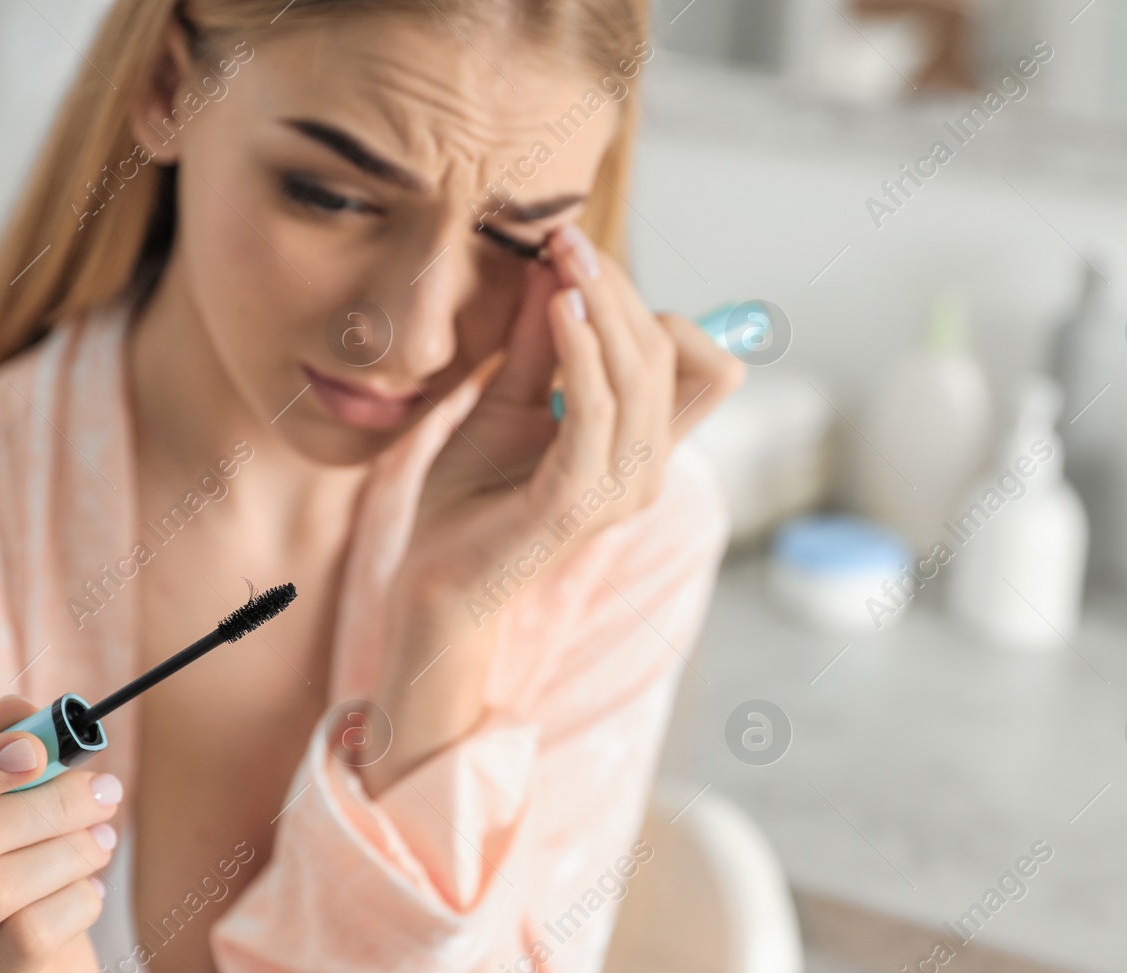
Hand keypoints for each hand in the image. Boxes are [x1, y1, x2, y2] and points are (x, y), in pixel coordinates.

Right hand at [0, 696, 121, 972]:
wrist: (38, 961)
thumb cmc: (16, 855)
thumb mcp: (10, 794)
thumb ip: (8, 743)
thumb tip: (15, 707)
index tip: (38, 751)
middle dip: (48, 806)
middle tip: (105, 791)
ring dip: (69, 851)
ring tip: (105, 836)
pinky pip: (28, 936)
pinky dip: (74, 901)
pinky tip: (92, 887)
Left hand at [360, 224, 741, 793]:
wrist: (431, 579)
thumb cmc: (469, 498)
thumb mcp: (507, 402)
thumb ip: (536, 345)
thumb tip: (554, 269)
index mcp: (643, 449)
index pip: (695, 364)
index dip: (650, 302)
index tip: (583, 253)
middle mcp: (647, 472)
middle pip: (665, 355)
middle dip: (620, 288)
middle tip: (567, 238)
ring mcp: (619, 491)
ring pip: (640, 376)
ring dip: (604, 307)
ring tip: (562, 260)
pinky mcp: (577, 503)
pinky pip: (597, 411)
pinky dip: (582, 352)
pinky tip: (558, 310)